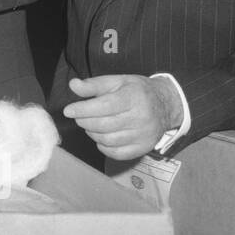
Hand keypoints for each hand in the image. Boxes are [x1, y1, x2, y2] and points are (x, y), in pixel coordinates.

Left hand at [63, 75, 183, 160]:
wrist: (166, 105)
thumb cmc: (137, 91)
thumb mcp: (117, 81)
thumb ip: (94, 84)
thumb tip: (73, 85)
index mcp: (134, 98)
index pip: (104, 106)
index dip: (82, 109)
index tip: (69, 110)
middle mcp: (141, 118)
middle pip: (103, 125)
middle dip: (84, 121)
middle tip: (80, 116)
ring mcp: (143, 136)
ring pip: (108, 140)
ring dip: (92, 133)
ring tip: (91, 125)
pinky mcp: (144, 148)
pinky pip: (117, 153)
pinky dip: (103, 147)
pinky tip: (102, 137)